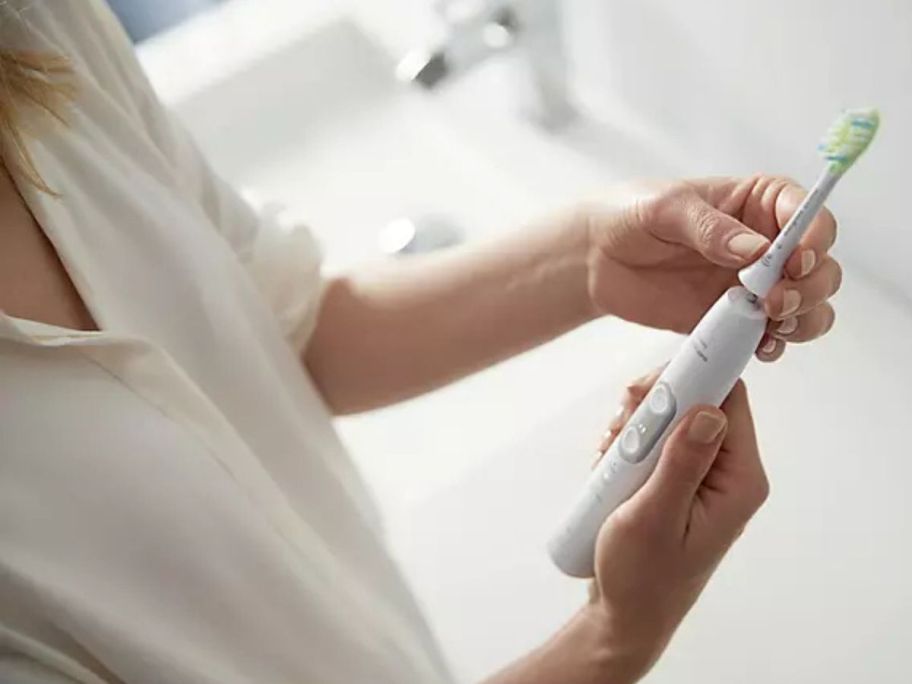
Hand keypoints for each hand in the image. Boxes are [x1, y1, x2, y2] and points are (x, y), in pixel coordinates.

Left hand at [580, 176, 840, 360]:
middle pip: (820, 267)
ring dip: (803, 319)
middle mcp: (766, 244)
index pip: (808, 215)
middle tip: (774, 301)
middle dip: (810, 287)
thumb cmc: (630, 217)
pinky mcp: (735, 319)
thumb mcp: (664, 209)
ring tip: (771, 324)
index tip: (796, 260)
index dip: (815, 238)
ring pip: (808, 306)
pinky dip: (775, 345)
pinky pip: (771, 337)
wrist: (596, 260)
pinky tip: (758, 346)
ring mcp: (754, 285)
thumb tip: (755, 249)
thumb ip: (709, 228)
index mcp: (758, 203)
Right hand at [588, 370, 767, 681]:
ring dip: (634, 427)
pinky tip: (611, 468)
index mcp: (738, 481)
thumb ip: (682, 463)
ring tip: (611, 459)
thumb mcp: (654, 518)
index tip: (646, 391)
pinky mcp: (678, 479)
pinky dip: (628, 444)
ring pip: (671, 417)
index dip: (691, 380)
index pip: (729, 400)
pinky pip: (656, 439)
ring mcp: (702, 475)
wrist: (626, 615)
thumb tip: (709, 410)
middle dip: (651, 407)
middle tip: (619, 432)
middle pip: (697, 401)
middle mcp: (728, 473)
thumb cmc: (641, 577)